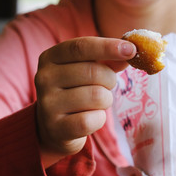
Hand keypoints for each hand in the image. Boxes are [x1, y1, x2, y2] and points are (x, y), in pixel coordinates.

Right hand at [35, 37, 135, 167]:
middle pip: (93, 72)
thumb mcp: (87, 70)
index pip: (81, 47)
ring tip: (95, 104)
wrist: (54, 128)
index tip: (131, 49)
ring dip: (105, 100)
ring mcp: (47, 104)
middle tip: (107, 86)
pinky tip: (90, 118)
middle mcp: (44, 78)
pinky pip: (92, 120)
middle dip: (110, 79)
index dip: (108, 47)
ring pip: (97, 96)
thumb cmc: (76, 91)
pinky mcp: (56, 128)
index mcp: (50, 57)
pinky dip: (99, 119)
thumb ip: (108, 59)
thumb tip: (131, 51)